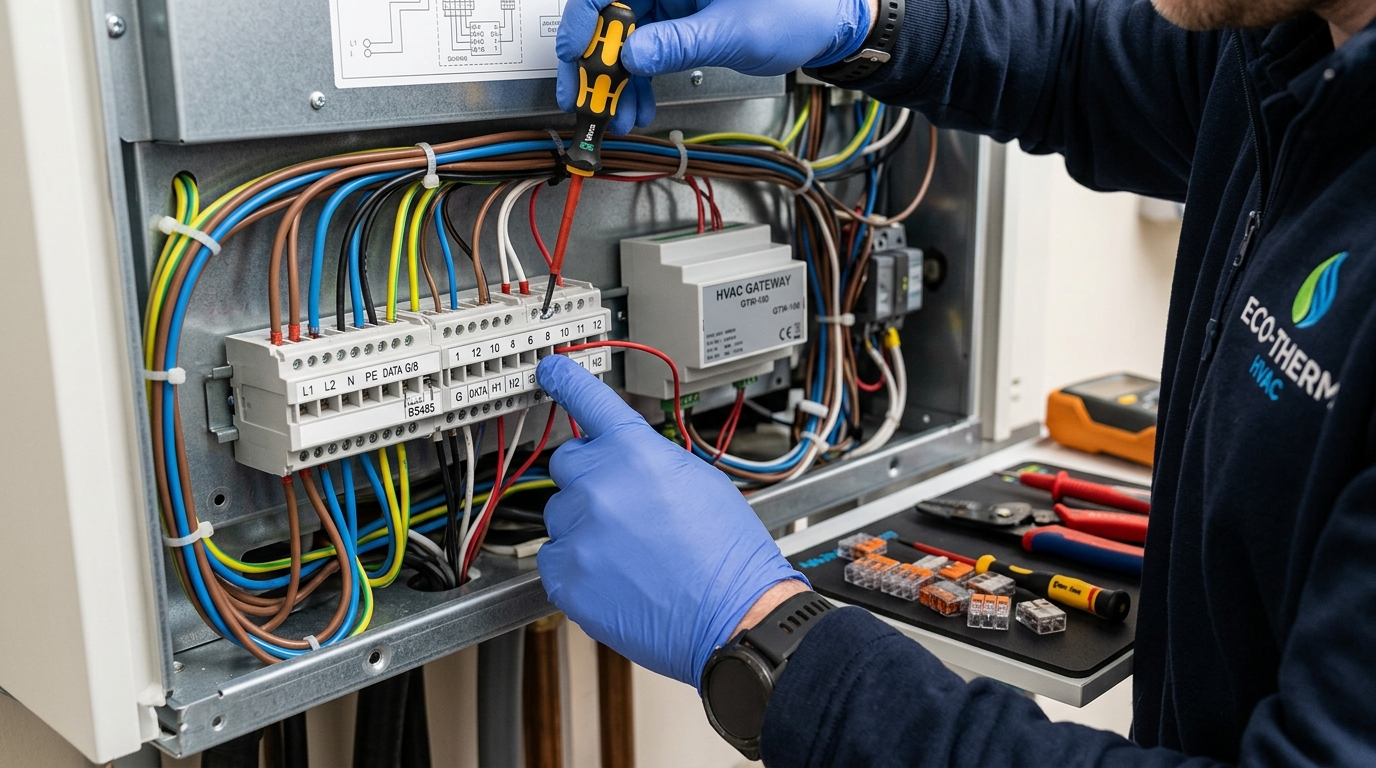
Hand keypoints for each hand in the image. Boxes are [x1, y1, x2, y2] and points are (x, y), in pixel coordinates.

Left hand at [535, 355, 806, 687]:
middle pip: (566, 463)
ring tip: (629, 552)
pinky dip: (577, 566)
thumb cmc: (729, 554)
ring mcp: (579, 532)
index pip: (589, 402)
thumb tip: (624, 459)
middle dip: (589, 478)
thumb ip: (648, 460)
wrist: (734, 615)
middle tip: (624, 507)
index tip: (551, 368)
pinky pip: (554, 559)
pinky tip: (615, 577)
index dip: (566, 380)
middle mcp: (600, 485)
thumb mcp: (699, 479)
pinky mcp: (566, 577)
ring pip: (560, 515)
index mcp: (635, 453)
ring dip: (584, 525)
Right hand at [557, 0, 873, 133]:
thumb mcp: (731, 32)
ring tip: (617, 115)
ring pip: (624, 35)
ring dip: (617, 79)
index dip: (584, 27)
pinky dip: (639, 77)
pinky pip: (647, 45)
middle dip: (597, 61)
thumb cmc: (798, 10)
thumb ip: (676, 45)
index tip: (578, 65)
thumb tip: (628, 57)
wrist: (830, 21)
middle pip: (609, 14)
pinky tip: (637, 105)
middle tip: (587, 100)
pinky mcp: (679, 17)